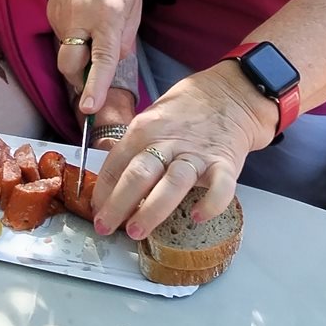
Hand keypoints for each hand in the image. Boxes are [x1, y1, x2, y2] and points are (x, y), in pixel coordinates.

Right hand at [50, 0, 141, 117]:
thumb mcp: (134, 3)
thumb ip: (126, 36)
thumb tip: (115, 59)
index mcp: (107, 17)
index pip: (101, 60)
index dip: (95, 86)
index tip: (89, 108)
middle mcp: (79, 19)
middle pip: (70, 65)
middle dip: (80, 80)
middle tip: (93, 77)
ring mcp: (61, 16)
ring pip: (66, 52)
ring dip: (78, 55)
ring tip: (93, 32)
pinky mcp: (51, 12)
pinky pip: (62, 36)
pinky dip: (74, 38)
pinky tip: (84, 18)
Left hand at [91, 60, 275, 241]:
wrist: (230, 94)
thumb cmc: (185, 111)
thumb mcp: (152, 119)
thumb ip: (134, 147)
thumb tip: (110, 183)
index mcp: (144, 130)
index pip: (115, 163)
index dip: (102, 190)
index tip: (95, 212)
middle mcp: (168, 142)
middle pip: (138, 174)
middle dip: (118, 204)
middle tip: (105, 228)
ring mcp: (197, 154)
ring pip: (172, 183)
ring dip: (151, 210)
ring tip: (137, 232)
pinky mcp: (225, 163)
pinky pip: (220, 187)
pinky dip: (210, 203)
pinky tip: (197, 217)